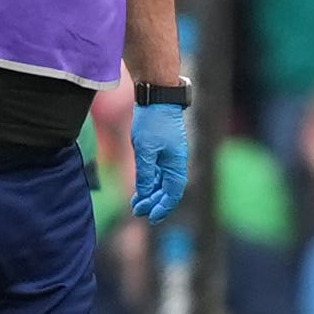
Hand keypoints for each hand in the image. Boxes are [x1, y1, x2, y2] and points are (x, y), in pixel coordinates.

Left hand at [130, 102, 188, 223]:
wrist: (157, 97)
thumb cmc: (153, 122)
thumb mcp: (146, 150)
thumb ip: (145, 174)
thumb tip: (145, 193)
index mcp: (176, 164)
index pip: (173, 193)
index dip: (163, 206)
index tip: (151, 217)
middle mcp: (176, 162)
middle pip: (168, 190)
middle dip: (154, 203)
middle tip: (138, 212)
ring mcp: (170, 155)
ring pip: (162, 181)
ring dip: (151, 193)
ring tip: (136, 204)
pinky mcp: (163, 148)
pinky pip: (158, 171)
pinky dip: (150, 181)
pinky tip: (140, 188)